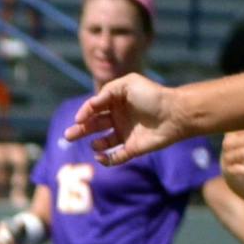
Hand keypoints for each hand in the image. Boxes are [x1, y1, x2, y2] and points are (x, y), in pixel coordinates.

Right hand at [66, 73, 188, 165]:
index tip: (79, 118)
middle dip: (80, 130)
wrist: (174, 114)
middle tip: (68, 135)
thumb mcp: (127, 84)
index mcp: (116, 102)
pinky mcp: (133, 149)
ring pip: (103, 142)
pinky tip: (100, 156)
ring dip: (95, 144)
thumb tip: (90, 105)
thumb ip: (106, 92)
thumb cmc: (152, 95)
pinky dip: (106, 159)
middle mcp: (119, 118)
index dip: (85, 113)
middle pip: (94, 125)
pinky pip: (115, 157)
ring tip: (94, 143)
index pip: (94, 108)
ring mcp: (126, 134)